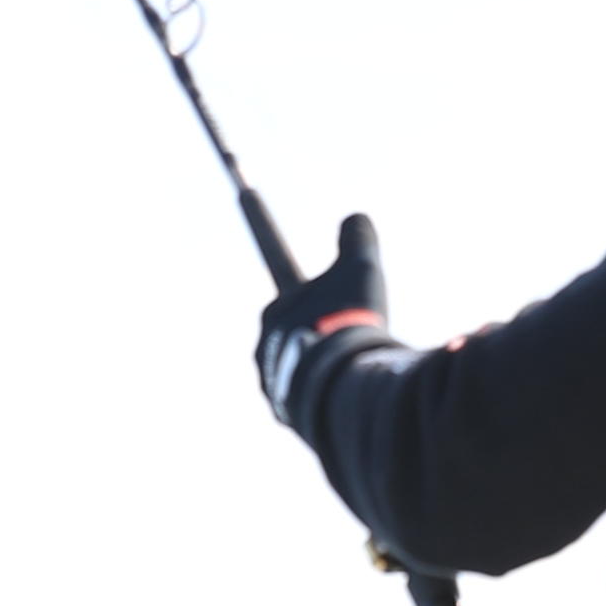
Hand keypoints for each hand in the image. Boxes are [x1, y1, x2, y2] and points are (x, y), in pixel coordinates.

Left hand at [257, 212, 392, 432]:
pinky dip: (325, 391)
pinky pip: (307, 394)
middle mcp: (266, 340)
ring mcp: (272, 378)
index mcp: (279, 304)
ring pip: (304, 361)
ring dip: (326, 361)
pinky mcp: (284, 411)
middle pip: (301, 323)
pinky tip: (346, 394)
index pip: (276, 259)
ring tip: (356, 367)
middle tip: (354, 330)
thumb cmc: (348, 324)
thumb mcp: (361, 272)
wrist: (340, 392)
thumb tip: (355, 218)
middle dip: (324, 323)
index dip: (265, 226)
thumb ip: (357, 239)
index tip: (244, 194)